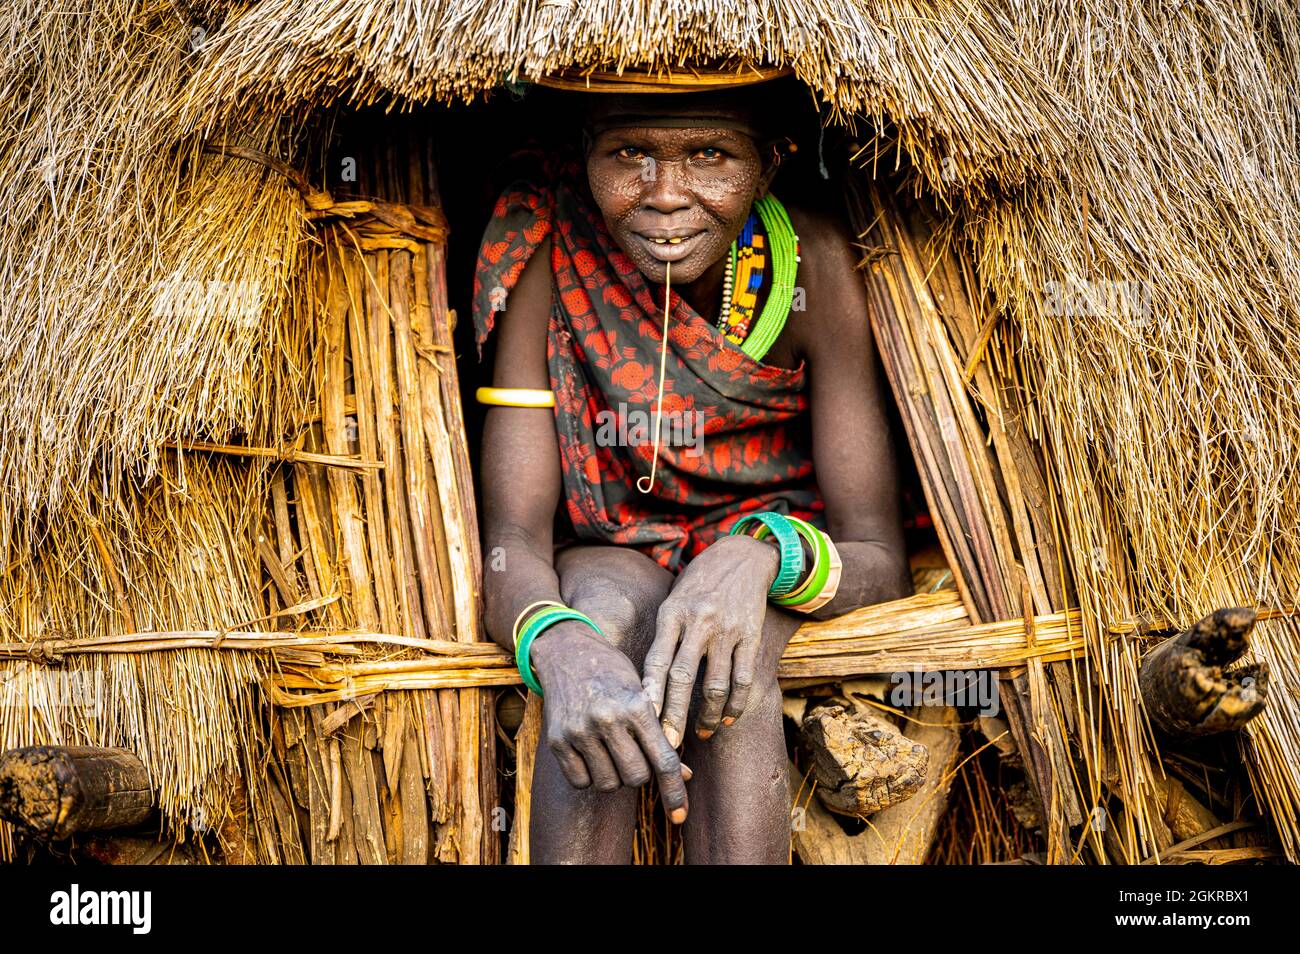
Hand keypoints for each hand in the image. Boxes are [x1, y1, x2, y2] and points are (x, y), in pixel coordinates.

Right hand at [530, 620, 689, 821]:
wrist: (565, 650)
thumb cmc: (613, 672)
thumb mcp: (643, 693)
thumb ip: (661, 733)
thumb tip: (685, 775)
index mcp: (636, 706)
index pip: (664, 760)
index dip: (675, 792)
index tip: (680, 817)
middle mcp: (607, 719)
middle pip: (636, 777)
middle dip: (640, 773)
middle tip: (633, 752)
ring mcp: (579, 731)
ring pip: (609, 783)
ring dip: (614, 775)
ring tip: (610, 749)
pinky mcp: (556, 740)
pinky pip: (581, 782)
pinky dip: (590, 776)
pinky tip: (590, 753)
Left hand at [641, 534, 778, 746]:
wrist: (742, 557)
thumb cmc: (698, 585)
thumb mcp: (673, 601)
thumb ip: (663, 637)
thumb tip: (645, 686)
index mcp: (672, 613)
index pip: (656, 660)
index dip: (649, 693)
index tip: (642, 721)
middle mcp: (698, 622)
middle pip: (682, 677)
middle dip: (674, 716)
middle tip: (667, 745)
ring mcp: (726, 630)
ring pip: (715, 685)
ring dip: (706, 716)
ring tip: (698, 733)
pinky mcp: (750, 636)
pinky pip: (742, 679)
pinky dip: (735, 705)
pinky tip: (726, 719)